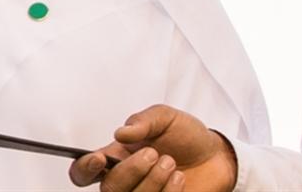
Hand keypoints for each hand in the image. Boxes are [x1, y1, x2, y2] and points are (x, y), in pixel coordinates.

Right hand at [69, 105, 236, 191]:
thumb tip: (120, 133)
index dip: (83, 169)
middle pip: (109, 188)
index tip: (100, 159)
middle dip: (131, 171)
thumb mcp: (164, 117)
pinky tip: (179, 179)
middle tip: (154, 154)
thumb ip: (142, 122)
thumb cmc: (187, 136)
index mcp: (115, 157)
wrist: (219, 156)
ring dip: (152, 181)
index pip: (83, 171)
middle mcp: (126, 180)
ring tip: (171, 163)